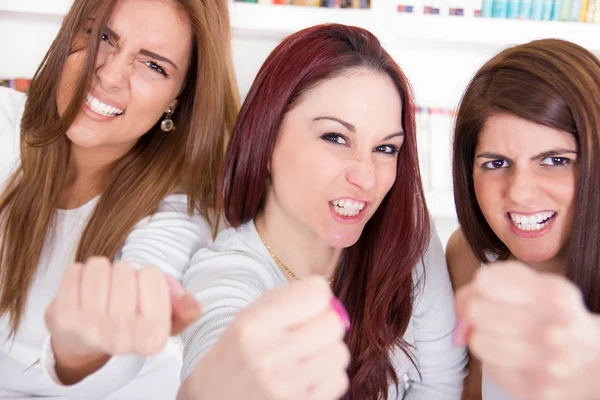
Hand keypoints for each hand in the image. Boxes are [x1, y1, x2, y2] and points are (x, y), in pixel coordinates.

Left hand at [45, 257, 201, 383]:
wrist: (83, 342)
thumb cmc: (130, 322)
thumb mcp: (166, 318)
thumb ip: (186, 306)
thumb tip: (179, 294)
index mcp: (153, 338)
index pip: (153, 275)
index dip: (148, 278)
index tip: (142, 295)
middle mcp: (121, 338)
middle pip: (125, 269)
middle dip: (124, 274)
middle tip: (119, 294)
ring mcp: (89, 328)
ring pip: (100, 266)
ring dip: (102, 272)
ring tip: (101, 291)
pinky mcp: (63, 317)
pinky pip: (75, 270)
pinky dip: (79, 274)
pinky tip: (82, 292)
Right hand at [179, 276, 349, 399]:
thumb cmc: (235, 355)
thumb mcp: (247, 318)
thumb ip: (286, 299)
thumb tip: (327, 295)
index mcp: (255, 325)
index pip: (317, 293)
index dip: (317, 295)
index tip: (309, 303)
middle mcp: (270, 356)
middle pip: (333, 323)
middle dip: (323, 324)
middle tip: (307, 332)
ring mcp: (287, 387)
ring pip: (340, 353)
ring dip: (327, 352)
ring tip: (304, 357)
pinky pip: (339, 380)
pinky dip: (327, 377)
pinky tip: (306, 378)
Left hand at [454, 261, 599, 399]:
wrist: (595, 359)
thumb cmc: (553, 315)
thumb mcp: (535, 285)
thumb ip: (490, 283)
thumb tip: (460, 315)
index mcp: (554, 295)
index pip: (485, 281)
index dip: (479, 288)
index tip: (490, 295)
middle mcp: (553, 329)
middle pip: (476, 311)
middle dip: (481, 313)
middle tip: (499, 319)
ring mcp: (546, 364)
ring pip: (478, 342)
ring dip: (486, 339)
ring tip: (507, 339)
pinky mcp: (536, 390)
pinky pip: (489, 368)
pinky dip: (497, 362)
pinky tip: (517, 359)